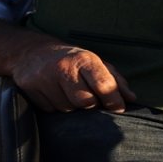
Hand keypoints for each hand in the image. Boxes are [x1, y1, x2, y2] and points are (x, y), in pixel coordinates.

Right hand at [10, 42, 136, 113]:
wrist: (34, 52)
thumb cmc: (72, 60)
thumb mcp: (95, 63)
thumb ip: (115, 80)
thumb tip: (131, 98)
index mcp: (84, 60)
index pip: (104, 85)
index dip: (114, 100)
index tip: (119, 108)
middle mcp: (64, 68)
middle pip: (85, 101)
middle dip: (91, 104)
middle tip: (90, 97)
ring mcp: (45, 78)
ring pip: (67, 108)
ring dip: (73, 106)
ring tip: (70, 92)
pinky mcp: (31, 89)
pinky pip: (50, 110)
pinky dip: (56, 106)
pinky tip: (55, 93)